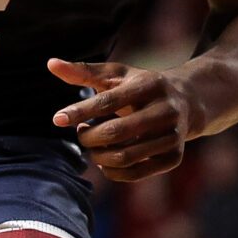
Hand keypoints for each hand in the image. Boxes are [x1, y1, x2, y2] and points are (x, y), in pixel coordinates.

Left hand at [47, 59, 198, 183]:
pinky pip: (135, 174)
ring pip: (124, 157)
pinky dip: (113, 172)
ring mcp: (173, 136)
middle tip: (81, 132)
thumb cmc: (141, 86)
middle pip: (115, 133)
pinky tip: (106, 160)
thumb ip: (84, 71)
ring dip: (98, 156)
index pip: (109, 101)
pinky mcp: (174, 157)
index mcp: (150, 84)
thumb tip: (50, 64)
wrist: (187, 102)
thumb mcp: (117, 74)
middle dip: (89, 137)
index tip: (57, 118)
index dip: (80, 111)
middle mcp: (166, 110)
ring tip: (93, 145)